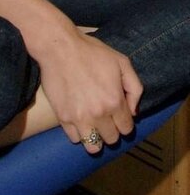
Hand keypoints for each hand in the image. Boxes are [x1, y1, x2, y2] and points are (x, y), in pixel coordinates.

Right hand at [38, 27, 142, 153]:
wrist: (59, 48)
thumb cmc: (91, 52)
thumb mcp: (122, 62)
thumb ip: (135, 88)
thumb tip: (134, 111)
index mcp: (115, 101)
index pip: (127, 129)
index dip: (125, 123)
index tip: (119, 116)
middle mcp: (99, 114)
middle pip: (112, 139)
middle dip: (111, 130)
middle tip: (106, 118)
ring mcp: (79, 118)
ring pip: (93, 147)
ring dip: (96, 138)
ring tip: (93, 126)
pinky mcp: (63, 118)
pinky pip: (75, 138)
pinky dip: (78, 133)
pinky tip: (79, 120)